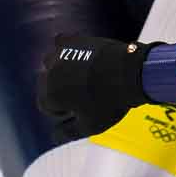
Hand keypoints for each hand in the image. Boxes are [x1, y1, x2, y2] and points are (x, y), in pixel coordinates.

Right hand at [37, 33, 158, 138]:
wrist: (129, 73)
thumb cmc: (109, 103)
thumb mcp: (89, 126)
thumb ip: (67, 133)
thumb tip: (54, 136)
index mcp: (50, 94)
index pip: (46, 106)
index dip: (63, 112)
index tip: (80, 111)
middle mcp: (49, 72)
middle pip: (48, 85)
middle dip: (61, 92)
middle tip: (83, 96)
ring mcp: (60, 53)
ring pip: (52, 65)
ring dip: (62, 72)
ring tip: (83, 78)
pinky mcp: (73, 40)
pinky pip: (61, 44)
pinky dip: (67, 52)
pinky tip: (79, 58)